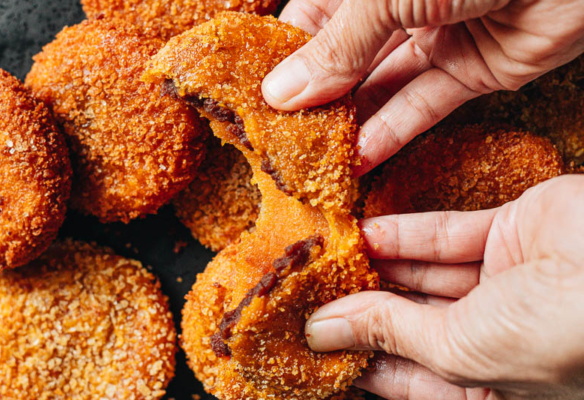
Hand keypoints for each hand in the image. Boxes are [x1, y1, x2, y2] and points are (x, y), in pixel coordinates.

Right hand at [261, 0, 583, 174]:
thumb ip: (338, 46)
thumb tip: (281, 91)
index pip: (310, 19)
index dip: (284, 59)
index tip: (258, 101)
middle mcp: (399, 3)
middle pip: (345, 59)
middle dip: (317, 100)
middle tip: (286, 142)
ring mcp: (436, 35)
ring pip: (381, 87)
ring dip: (351, 124)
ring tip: (318, 161)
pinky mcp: (474, 68)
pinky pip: (424, 104)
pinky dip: (394, 133)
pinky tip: (361, 160)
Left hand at [304, 175, 583, 399]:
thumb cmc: (564, 338)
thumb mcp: (463, 349)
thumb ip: (392, 333)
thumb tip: (324, 332)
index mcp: (491, 384)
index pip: (408, 379)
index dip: (362, 363)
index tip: (315, 348)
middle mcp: (497, 336)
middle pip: (411, 323)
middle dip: (364, 309)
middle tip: (313, 295)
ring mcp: (506, 282)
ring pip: (426, 275)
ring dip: (379, 266)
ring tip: (331, 257)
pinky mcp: (514, 232)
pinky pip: (448, 233)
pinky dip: (406, 233)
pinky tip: (366, 229)